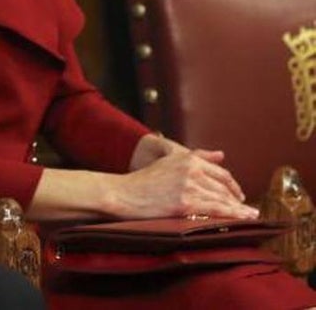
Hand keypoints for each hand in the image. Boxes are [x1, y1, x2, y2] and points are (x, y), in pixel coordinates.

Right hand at [113, 148, 256, 219]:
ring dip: (240, 209)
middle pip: (224, 187)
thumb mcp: (170, 161)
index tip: (239, 195)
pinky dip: (233, 215)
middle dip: (238, 200)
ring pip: (222, 199)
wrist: (123, 193)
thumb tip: (221, 154)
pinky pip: (216, 210)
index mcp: (189, 159)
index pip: (221, 173)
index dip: (233, 186)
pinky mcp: (185, 203)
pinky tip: (242, 220)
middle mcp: (192, 170)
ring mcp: (189, 186)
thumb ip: (197, 156)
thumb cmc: (144, 180)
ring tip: (251, 217)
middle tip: (248, 210)